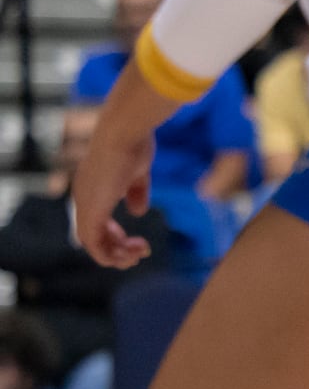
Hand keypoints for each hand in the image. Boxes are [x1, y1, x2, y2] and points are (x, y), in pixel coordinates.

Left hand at [70, 69, 167, 267]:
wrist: (124, 133)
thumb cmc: (133, 145)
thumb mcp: (138, 174)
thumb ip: (137, 193)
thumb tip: (137, 211)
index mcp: (93, 188)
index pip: (97, 222)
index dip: (117, 237)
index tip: (140, 241)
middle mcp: (84, 198)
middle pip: (93, 237)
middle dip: (118, 250)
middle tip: (143, 250)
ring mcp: (85, 204)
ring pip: (92, 244)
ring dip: (116, 256)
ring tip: (140, 252)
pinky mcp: (91, 210)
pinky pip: (93, 244)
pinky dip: (109, 255)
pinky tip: (130, 253)